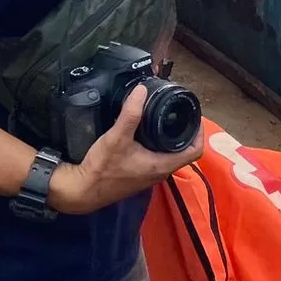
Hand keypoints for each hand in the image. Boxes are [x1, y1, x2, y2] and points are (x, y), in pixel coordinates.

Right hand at [47, 85, 203, 214]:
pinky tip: (145, 131)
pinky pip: (156, 158)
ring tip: (163, 117)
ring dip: (170, 138)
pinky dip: (157, 144)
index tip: (193, 116)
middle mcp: (159, 173)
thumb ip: (130, 113)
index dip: (199, 132)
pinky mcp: (138, 175)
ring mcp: (148, 176)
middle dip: (183, 132)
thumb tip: (142, 89)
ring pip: (168, 155)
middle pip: (183, 152)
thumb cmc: (101, 168)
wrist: (81, 191)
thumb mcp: (117, 137)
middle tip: (177, 111)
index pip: (194, 151)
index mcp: (162, 166)